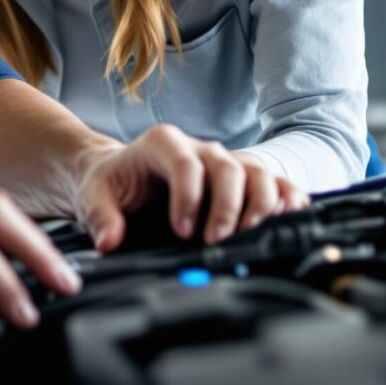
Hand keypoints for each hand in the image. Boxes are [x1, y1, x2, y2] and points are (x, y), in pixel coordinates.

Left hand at [71, 125, 307, 250]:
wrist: (120, 174)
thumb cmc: (111, 182)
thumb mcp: (93, 195)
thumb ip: (100, 216)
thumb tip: (110, 240)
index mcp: (163, 143)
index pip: (185, 163)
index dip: (189, 198)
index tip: (182, 232)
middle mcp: (199, 148)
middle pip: (228, 167)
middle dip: (228, 206)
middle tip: (217, 241)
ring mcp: (223, 162)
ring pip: (257, 172)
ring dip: (262, 205)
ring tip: (252, 235)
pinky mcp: (241, 179)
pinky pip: (273, 182)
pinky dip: (286, 199)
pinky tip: (291, 216)